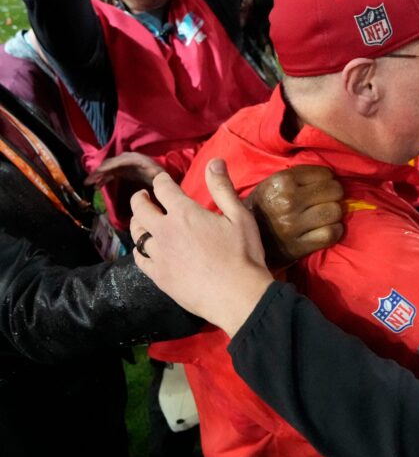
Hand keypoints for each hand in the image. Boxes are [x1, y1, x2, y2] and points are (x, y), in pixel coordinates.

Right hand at [85, 151, 163, 186]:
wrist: (160, 177)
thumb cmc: (160, 176)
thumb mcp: (158, 175)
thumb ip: (154, 173)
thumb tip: (151, 172)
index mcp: (135, 159)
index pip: (118, 162)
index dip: (107, 167)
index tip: (97, 173)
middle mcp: (127, 158)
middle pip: (110, 164)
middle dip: (98, 172)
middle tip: (87, 181)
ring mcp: (124, 164)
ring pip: (108, 169)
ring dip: (99, 176)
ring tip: (90, 184)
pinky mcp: (122, 170)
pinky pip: (110, 173)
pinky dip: (103, 179)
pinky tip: (97, 186)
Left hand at [129, 159, 273, 336]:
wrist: (237, 296)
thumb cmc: (244, 254)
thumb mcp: (240, 217)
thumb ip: (223, 188)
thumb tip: (214, 161)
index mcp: (184, 213)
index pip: (163, 188)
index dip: (161, 181)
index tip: (162, 180)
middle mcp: (165, 230)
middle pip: (141, 209)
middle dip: (141, 198)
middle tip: (144, 197)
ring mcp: (159, 255)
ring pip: (137, 234)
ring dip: (137, 222)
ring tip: (142, 221)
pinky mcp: (158, 276)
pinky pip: (140, 259)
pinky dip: (140, 250)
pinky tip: (145, 250)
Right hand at [247, 165, 344, 266]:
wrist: (241, 239)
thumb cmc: (262, 207)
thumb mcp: (271, 184)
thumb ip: (297, 176)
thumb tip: (332, 174)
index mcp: (281, 182)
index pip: (324, 174)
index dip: (328, 179)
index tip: (323, 186)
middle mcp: (287, 202)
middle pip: (334, 191)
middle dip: (335, 195)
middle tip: (328, 200)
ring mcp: (293, 225)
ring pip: (334, 212)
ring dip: (335, 213)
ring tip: (327, 214)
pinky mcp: (298, 246)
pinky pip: (330, 234)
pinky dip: (335, 231)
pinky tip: (328, 228)